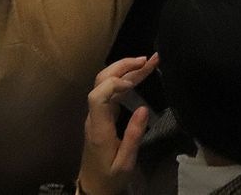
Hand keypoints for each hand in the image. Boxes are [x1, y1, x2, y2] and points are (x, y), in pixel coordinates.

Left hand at [78, 54, 158, 194]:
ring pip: (105, 83)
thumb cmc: (109, 177)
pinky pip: (110, 92)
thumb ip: (133, 136)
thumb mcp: (125, 163)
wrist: (92, 187)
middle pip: (99, 82)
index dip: (113, 83)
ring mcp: (96, 115)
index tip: (133, 82)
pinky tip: (138, 75)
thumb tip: (143, 109)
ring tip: (147, 62)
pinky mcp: (101, 116)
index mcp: (99, 128)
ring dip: (125, 69)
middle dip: (122, 66)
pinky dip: (125, 80)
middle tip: (146, 59)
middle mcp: (94, 117)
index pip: (97, 95)